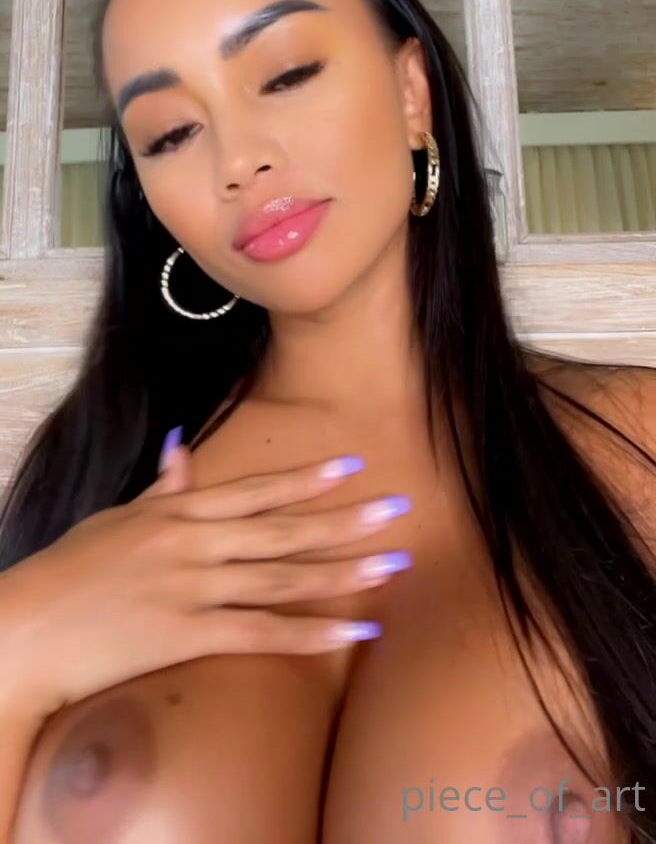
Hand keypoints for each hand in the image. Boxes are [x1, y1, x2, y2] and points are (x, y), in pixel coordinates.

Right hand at [0, 431, 410, 716]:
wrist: (28, 628)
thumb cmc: (70, 571)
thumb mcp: (117, 519)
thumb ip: (161, 488)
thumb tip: (180, 445)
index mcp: (180, 512)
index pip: (256, 489)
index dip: (306, 478)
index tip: (350, 464)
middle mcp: (195, 544)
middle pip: (283, 529)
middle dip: (344, 519)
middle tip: (397, 509)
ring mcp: (194, 588)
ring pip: (283, 577)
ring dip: (343, 571)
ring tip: (393, 564)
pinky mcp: (188, 634)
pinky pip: (262, 632)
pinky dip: (312, 633)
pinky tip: (353, 630)